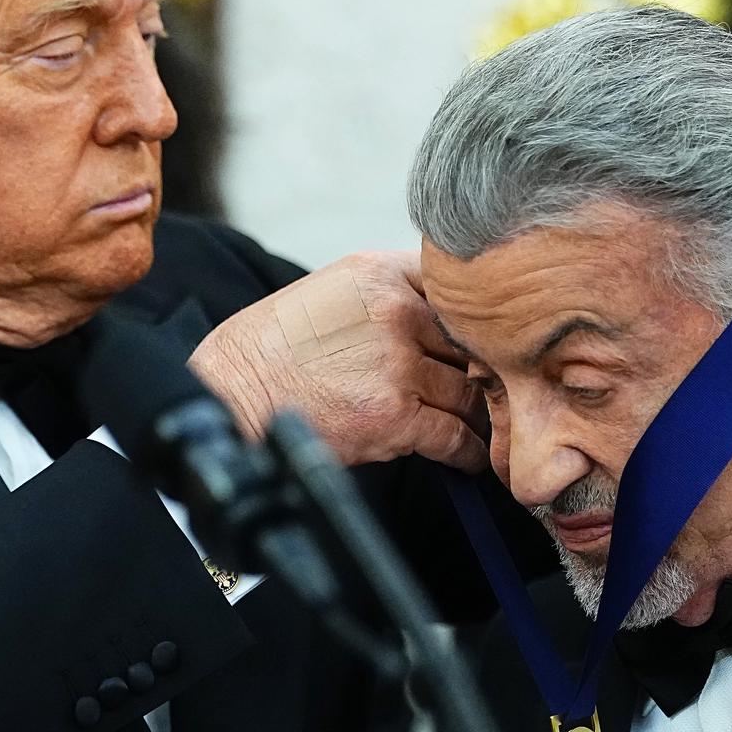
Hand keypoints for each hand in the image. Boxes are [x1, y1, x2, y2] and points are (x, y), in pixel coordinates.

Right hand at [190, 251, 487, 470]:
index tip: (483, 342)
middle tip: (496, 392)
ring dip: (478, 416)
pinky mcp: (395, 417)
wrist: (235, 393)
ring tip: (485, 428)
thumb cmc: (279, 347)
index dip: (473, 321)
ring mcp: (396, 365)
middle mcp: (394, 313)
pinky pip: (455, 438)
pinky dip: (467, 454)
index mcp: (379, 273)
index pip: (455, 289)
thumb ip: (388, 293)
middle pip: (470, 344)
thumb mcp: (332, 290)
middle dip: (482, 372)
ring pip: (469, 393)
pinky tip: (468, 458)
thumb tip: (444, 316)